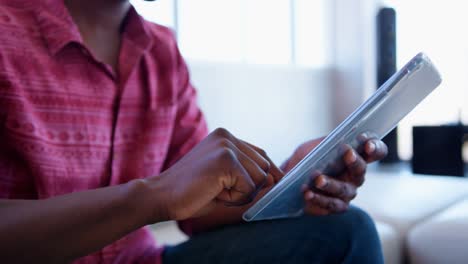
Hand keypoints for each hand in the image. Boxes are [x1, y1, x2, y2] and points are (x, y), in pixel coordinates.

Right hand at [151, 128, 282, 220]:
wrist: (161, 197)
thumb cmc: (191, 191)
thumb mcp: (224, 179)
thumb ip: (248, 175)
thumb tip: (276, 179)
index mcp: (225, 137)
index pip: (261, 155)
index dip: (269, 173)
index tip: (274, 184)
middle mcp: (228, 137)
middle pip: (264, 168)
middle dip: (249, 187)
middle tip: (219, 190)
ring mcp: (227, 146)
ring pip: (259, 179)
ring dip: (241, 193)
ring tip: (215, 190)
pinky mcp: (226, 160)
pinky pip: (249, 187)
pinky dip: (235, 198)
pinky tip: (213, 192)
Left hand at [284, 134, 387, 215]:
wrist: (289, 178)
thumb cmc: (306, 159)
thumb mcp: (312, 147)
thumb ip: (324, 144)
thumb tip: (333, 144)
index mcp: (355, 156)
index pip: (375, 151)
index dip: (376, 147)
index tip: (367, 144)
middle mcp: (355, 175)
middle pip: (362, 169)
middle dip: (356, 162)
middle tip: (347, 153)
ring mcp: (348, 192)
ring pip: (345, 189)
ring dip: (331, 183)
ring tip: (318, 179)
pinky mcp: (337, 206)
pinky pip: (332, 204)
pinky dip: (319, 199)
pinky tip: (308, 193)